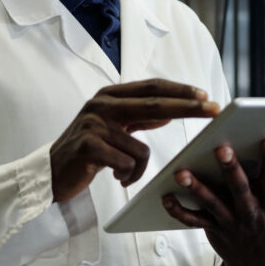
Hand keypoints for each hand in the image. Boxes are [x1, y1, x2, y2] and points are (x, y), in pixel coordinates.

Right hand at [50, 79, 219, 202]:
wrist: (51, 173)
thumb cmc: (88, 150)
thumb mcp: (114, 128)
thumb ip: (138, 116)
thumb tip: (171, 111)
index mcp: (110, 95)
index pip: (152, 88)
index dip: (180, 91)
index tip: (205, 96)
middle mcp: (101, 104)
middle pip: (156, 104)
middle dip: (188, 108)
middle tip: (213, 110)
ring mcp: (94, 124)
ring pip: (142, 148)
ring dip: (138, 168)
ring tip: (123, 173)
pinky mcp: (88, 146)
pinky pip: (127, 164)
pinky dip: (127, 176)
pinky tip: (115, 178)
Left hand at [161, 137, 264, 265]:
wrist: (256, 263)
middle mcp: (251, 212)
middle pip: (240, 189)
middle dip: (231, 170)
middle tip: (221, 148)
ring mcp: (230, 222)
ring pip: (212, 204)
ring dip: (197, 189)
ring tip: (182, 173)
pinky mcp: (212, 229)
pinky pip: (193, 221)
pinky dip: (179, 211)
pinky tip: (166, 197)